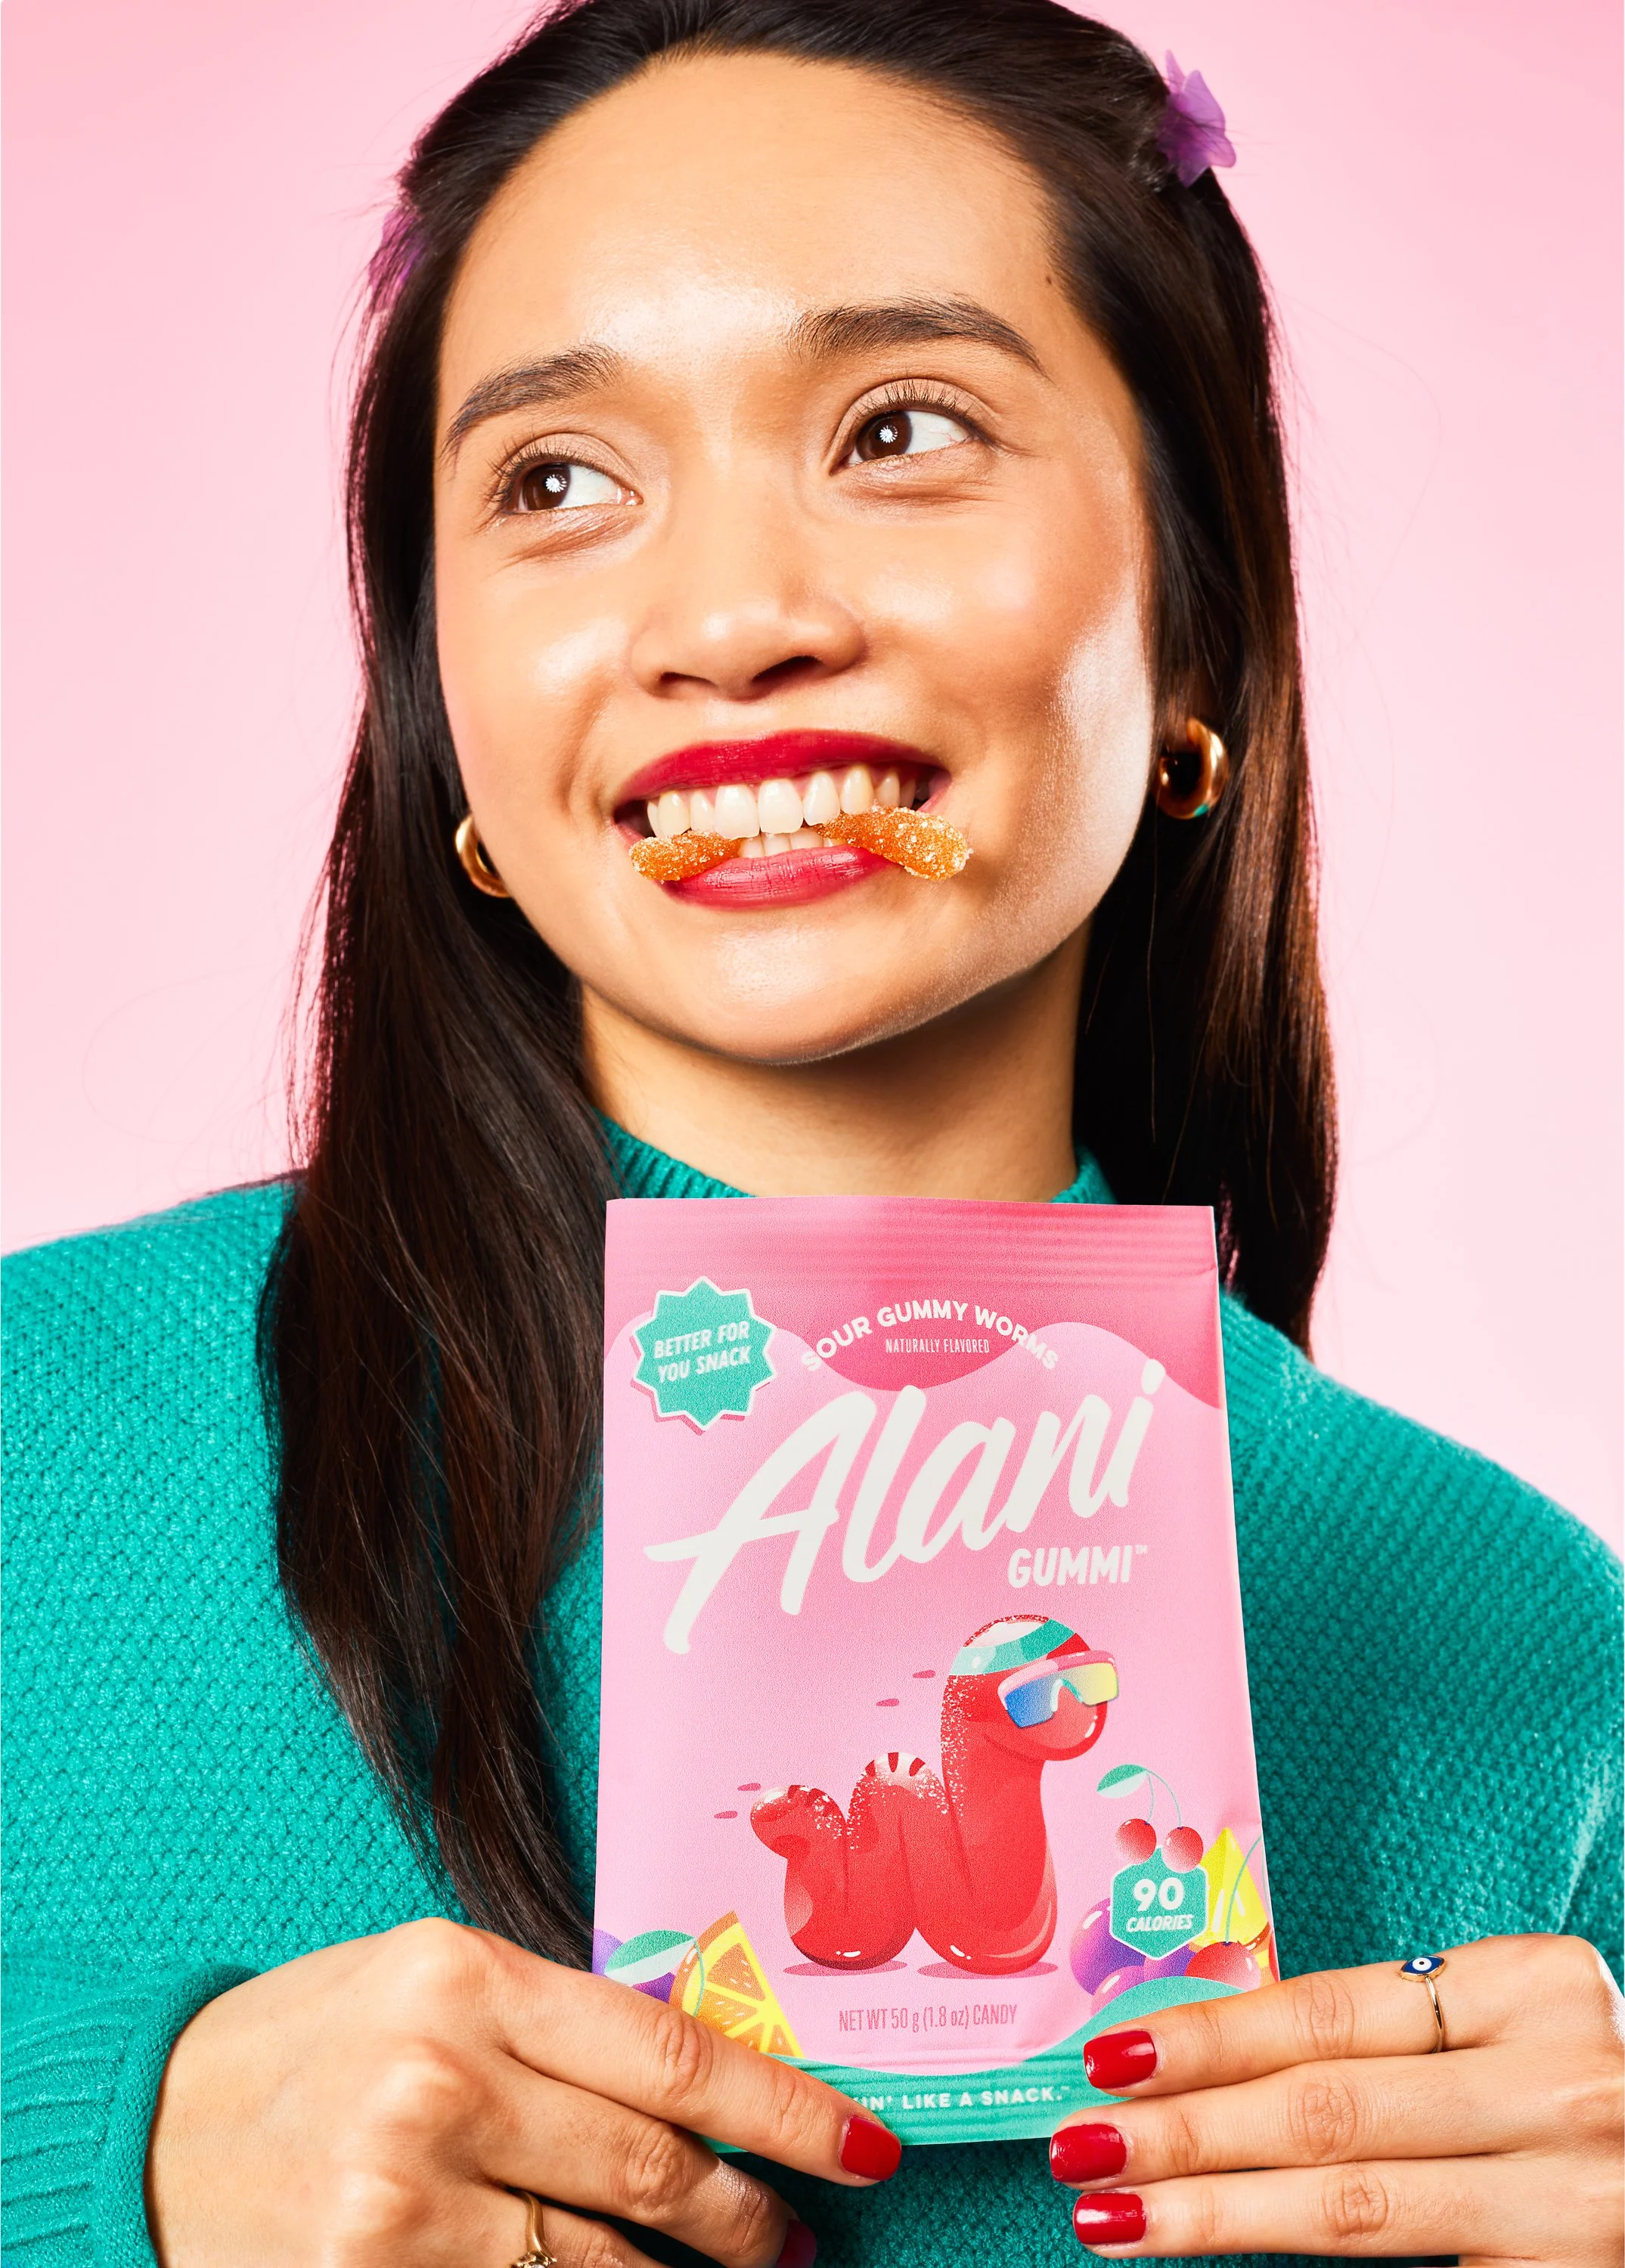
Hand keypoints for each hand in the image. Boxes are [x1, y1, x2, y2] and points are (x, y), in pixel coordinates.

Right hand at [146, 1917, 900, 2265]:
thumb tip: (708, 2080)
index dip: (785, 2110)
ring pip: (603, 2263)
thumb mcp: (430, 1983)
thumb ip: (555, 2023)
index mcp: (467, 1978)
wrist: (146, 2134)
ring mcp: (402, 2198)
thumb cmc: (311, 2043)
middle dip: (749, 2217)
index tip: (861, 2144)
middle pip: (653, 2171)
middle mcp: (442, 2080)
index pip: (673, 2054)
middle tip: (795, 2236)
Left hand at [1049, 1935, 1622, 2262]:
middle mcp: (1561, 2084)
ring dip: (1220, 2210)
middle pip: (1331, 2108)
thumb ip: (1397, 2042)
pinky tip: (1228, 2259)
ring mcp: (1580, 2195)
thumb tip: (1216, 2063)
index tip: (1111, 2054)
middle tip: (1081, 2142)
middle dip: (1189, 2128)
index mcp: (1534, 1986)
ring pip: (1360, 2206)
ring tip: (1115, 2214)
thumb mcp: (1506, 2035)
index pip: (1333, 2011)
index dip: (1213, 2036)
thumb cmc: (1582, 2096)